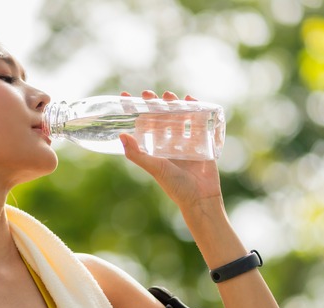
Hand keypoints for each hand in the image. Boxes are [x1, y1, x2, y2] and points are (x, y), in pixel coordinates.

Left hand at [119, 90, 223, 209]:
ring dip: (174, 105)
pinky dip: (196, 110)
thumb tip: (121, 135)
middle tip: (148, 93)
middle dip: (155, 105)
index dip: (135, 112)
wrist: (200, 198)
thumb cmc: (175, 186)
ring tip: (169, 94)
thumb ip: (137, 154)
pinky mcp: (202, 143)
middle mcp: (170, 144)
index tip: (126, 97)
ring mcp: (186, 142)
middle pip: (161, 119)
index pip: (143, 126)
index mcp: (156, 150)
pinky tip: (191, 100)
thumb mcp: (154, 168)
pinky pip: (199, 123)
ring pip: (179, 118)